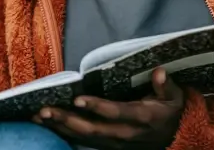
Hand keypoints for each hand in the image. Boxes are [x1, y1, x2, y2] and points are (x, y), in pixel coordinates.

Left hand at [34, 67, 184, 148]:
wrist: (176, 138)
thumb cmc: (171, 111)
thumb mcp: (175, 97)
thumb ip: (166, 85)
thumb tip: (159, 72)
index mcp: (142, 118)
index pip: (116, 113)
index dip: (97, 107)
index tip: (78, 98)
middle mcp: (126, 133)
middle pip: (93, 129)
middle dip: (66, 120)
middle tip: (44, 110)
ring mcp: (116, 143)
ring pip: (84, 138)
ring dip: (60, 127)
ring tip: (37, 117)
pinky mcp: (108, 146)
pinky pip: (84, 142)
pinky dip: (64, 133)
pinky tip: (47, 125)